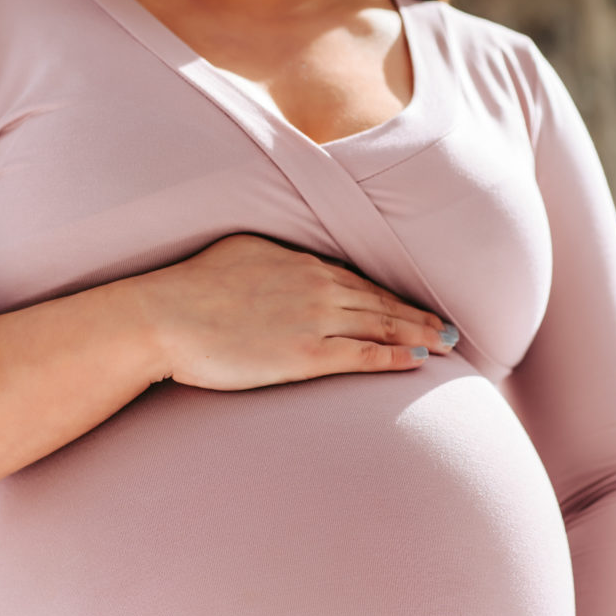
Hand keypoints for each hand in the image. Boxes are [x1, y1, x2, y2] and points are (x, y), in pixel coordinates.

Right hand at [131, 233, 458, 390]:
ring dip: (418, 335)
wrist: (165, 316)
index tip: (417, 306)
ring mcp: (314, 319)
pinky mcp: (304, 354)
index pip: (361, 280)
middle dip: (419, 316)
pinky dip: (394, 356)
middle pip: (381, 302)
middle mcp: (317, 286)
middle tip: (450, 329)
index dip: (394, 295)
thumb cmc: (192, 287)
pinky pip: (362, 355)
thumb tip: (292, 265)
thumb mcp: (240, 253)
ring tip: (445, 345)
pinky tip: (418, 362)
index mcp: (302, 262)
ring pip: (381, 325)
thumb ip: (276, 260)